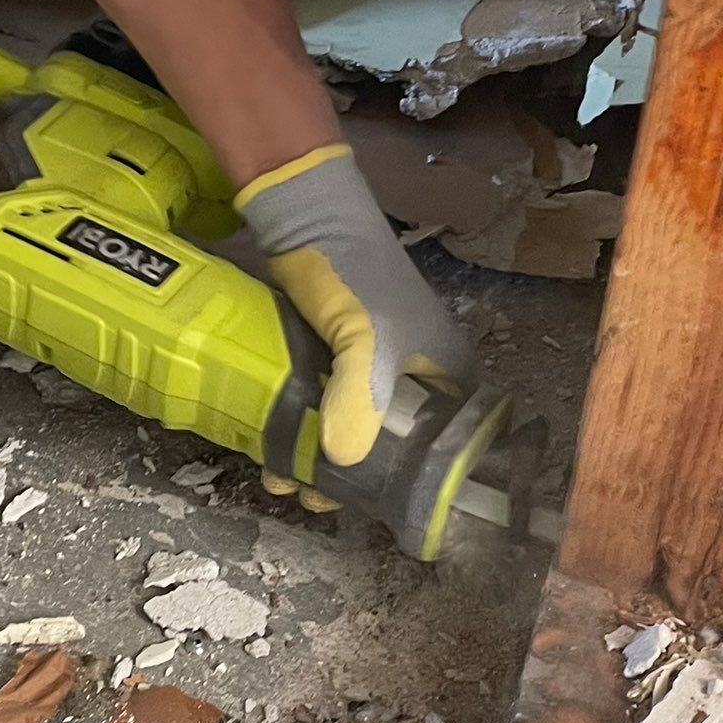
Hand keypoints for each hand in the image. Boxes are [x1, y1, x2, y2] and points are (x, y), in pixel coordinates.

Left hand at [237, 145, 475, 465]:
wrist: (305, 214)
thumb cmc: (353, 274)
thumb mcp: (365, 340)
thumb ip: (360, 399)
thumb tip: (342, 459)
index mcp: (445, 371)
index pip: (451, 444)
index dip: (420, 481)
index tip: (379, 507)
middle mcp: (414, 375)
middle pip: (393, 447)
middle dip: (353, 479)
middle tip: (317, 497)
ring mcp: (369, 367)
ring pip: (351, 430)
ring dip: (320, 461)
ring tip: (284, 481)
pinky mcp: (330, 360)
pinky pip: (321, 410)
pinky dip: (301, 434)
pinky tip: (271, 454)